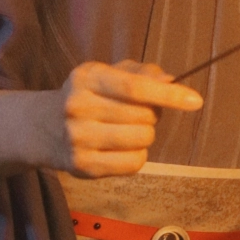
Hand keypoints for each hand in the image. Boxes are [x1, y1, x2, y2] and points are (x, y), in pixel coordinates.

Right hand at [49, 59, 202, 177]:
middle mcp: (78, 107)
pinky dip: (138, 156)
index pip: (134, 88)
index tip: (195, 101)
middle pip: (143, 116)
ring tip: (130, 129)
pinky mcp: (83, 166)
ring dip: (146, 135)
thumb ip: (141, 73)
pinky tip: (123, 147)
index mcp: (87, 78)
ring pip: (141, 141)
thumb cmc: (89, 95)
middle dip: (152, 114)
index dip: (168, 95)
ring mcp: (78, 139)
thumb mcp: (109, 73)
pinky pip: (133, 163)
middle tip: (140, 112)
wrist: (43, 126)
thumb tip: (171, 81)